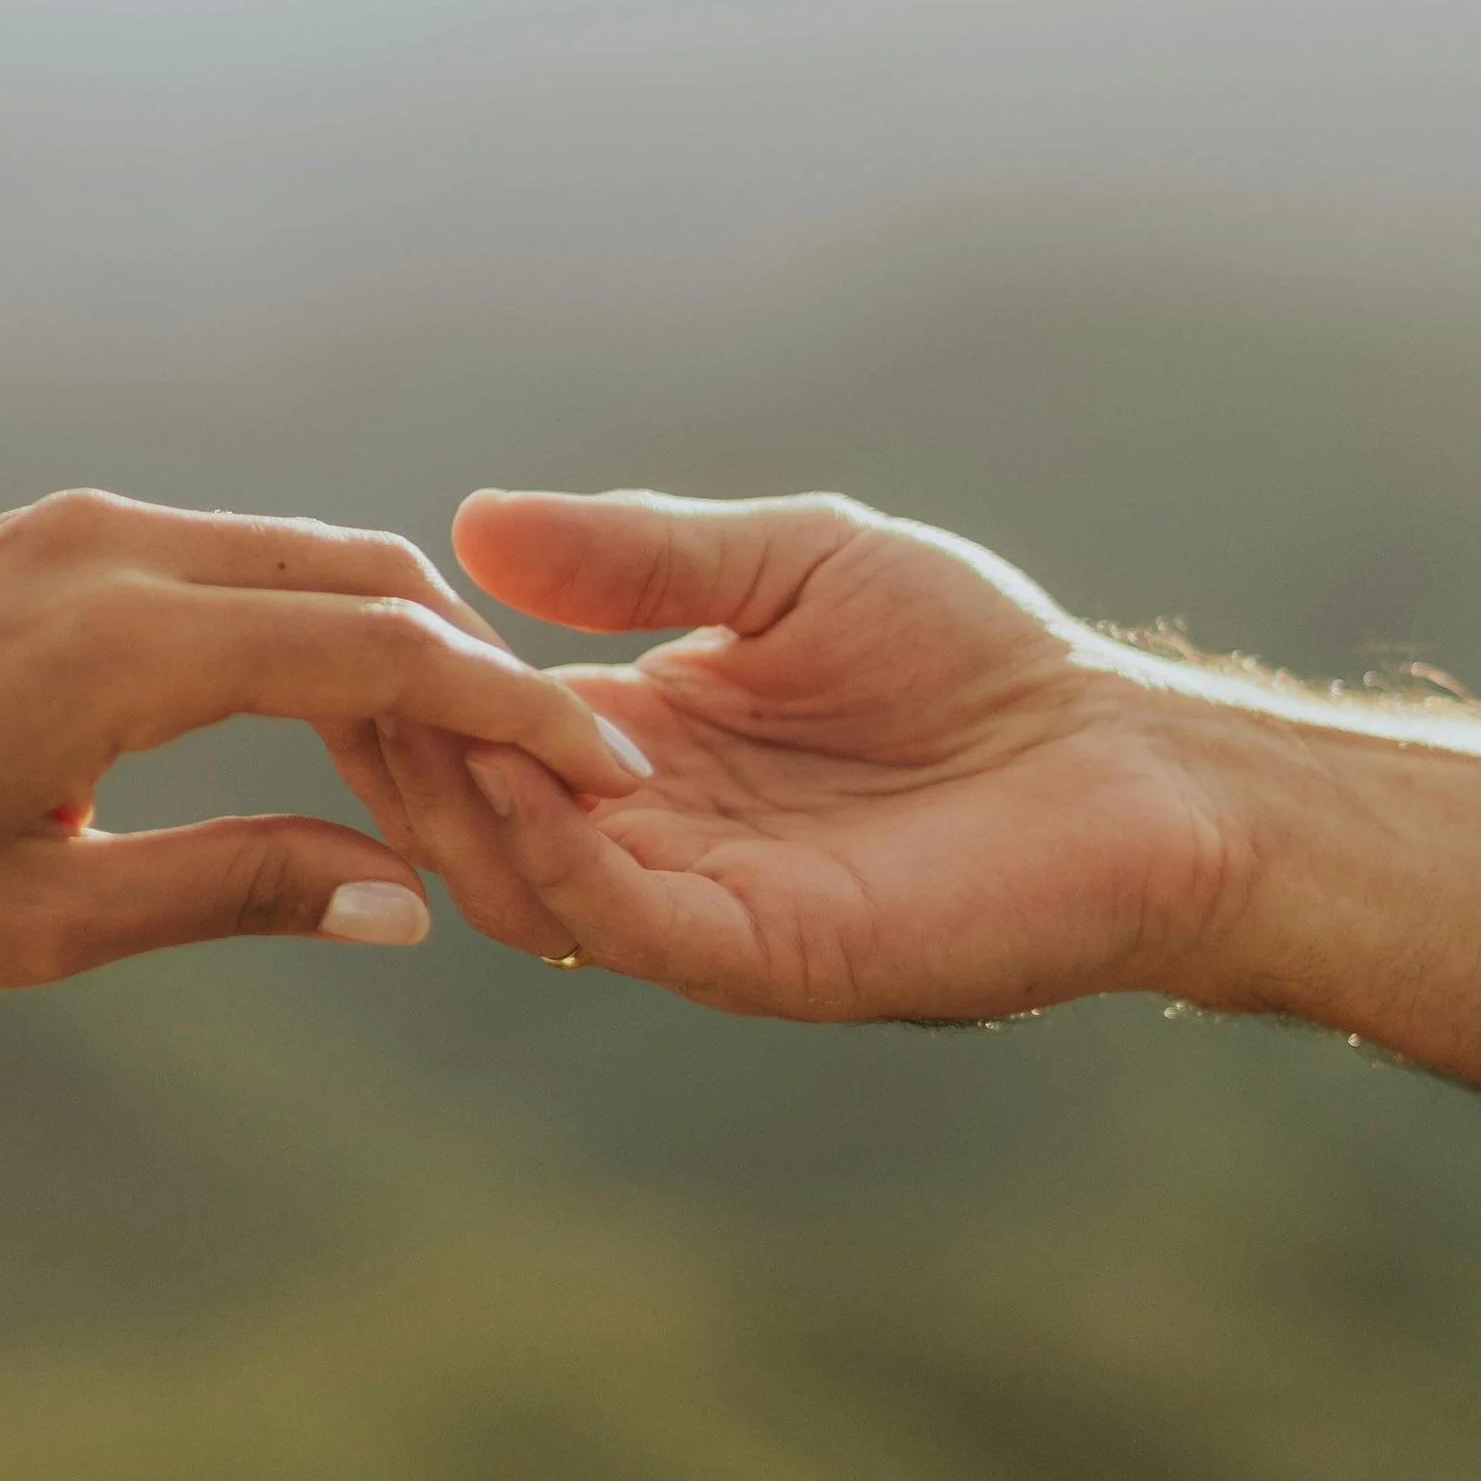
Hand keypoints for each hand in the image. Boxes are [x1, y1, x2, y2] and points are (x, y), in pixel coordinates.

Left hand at [0, 488, 638, 1004]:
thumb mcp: (36, 921)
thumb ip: (236, 892)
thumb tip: (412, 902)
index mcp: (120, 644)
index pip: (381, 654)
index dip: (516, 718)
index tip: (618, 780)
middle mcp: (107, 550)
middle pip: (361, 580)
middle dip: (475, 677)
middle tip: (561, 791)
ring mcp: (67, 532)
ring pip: (295, 561)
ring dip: (393, 650)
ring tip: (465, 776)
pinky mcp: (37, 543)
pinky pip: (221, 564)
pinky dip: (306, 630)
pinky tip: (337, 726)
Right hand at [361, 489, 1243, 1020]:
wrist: (1130, 762)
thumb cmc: (981, 657)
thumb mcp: (788, 561)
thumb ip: (639, 550)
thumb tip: (469, 524)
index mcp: (646, 743)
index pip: (480, 725)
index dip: (413, 674)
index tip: (353, 602)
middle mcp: (652, 835)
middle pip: (469, 814)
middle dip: (402, 743)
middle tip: (350, 668)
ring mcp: (699, 905)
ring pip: (516, 882)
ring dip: (457, 798)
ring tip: (426, 705)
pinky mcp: (760, 956)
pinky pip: (618, 921)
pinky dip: (551, 851)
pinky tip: (522, 765)